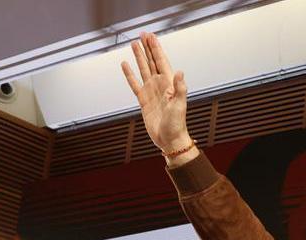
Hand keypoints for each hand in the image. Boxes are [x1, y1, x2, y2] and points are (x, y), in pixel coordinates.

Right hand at [121, 33, 193, 161]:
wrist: (169, 139)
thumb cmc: (177, 124)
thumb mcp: (179, 105)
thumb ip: (179, 88)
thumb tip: (180, 71)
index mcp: (169, 84)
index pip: (161, 61)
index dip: (156, 48)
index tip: (151, 36)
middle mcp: (160, 85)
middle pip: (152, 61)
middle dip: (148, 48)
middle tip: (143, 34)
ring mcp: (151, 91)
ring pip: (143, 69)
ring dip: (139, 57)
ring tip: (134, 44)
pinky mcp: (143, 100)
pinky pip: (134, 84)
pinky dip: (129, 74)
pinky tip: (125, 64)